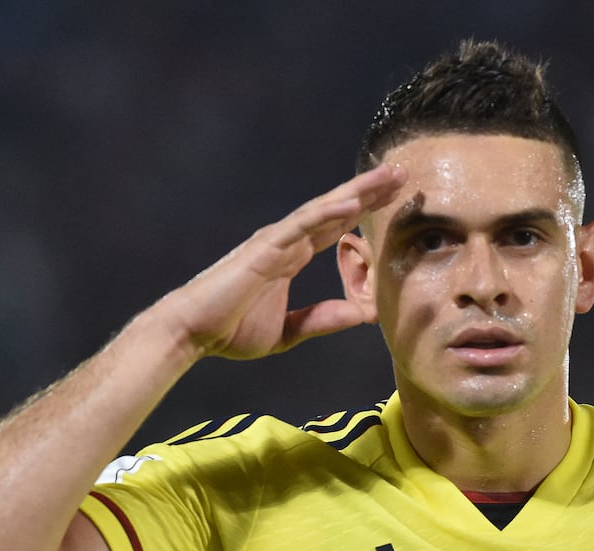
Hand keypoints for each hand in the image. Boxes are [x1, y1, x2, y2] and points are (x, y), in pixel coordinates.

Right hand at [161, 164, 405, 359]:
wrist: (192, 333)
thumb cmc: (229, 330)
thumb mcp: (288, 332)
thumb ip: (322, 320)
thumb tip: (361, 315)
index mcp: (291, 257)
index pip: (335, 228)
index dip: (364, 212)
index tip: (394, 199)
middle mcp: (286, 241)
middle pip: (336, 210)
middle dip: (369, 192)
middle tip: (401, 174)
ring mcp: (276, 241)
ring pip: (324, 209)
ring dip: (357, 191)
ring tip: (388, 176)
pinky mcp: (264, 248)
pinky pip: (301, 225)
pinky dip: (327, 212)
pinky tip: (353, 201)